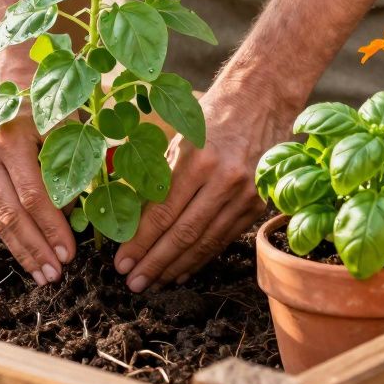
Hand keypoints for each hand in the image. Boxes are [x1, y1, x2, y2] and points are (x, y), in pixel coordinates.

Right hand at [0, 67, 74, 285]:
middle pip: (12, 212)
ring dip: (21, 249)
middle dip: (36, 248)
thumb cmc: (48, 88)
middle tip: (57, 275)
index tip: (72, 254)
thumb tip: (93, 205)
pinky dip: (10, 233)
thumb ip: (79, 155)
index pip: (35, 195)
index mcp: (15, 134)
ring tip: (41, 275)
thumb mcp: (70, 114)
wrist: (4, 65)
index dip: (54, 228)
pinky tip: (26, 253)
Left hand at [113, 88, 284, 291]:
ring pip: (204, 242)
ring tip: (154, 283)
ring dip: (176, 267)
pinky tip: (182, 271)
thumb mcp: (178, 138)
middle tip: (132, 284)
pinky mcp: (257, 204)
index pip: (162, 212)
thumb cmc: (211, 116)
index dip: (140, 242)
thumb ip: (158, 178)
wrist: (262, 100)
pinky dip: (201, 258)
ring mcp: (244, 194)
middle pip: (182, 233)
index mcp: (197, 159)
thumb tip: (133, 222)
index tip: (121, 263)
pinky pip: (223, 239)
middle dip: (154, 263)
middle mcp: (223, 180)